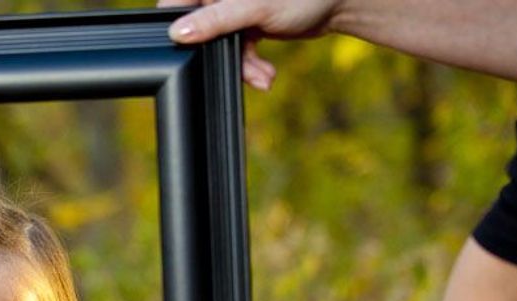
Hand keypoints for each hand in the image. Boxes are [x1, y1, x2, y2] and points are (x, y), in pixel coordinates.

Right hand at [156, 0, 343, 89]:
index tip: (189, 49)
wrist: (340, 3)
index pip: (177, 3)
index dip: (179, 28)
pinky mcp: (247, 24)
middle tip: (244, 70)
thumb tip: (177, 34)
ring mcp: (233, 8)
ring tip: (263, 77)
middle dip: (221, 56)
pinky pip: (236, 50)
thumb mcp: (254, 9)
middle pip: (200, 30)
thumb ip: (214, 21)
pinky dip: (250, 66)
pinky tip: (266, 75)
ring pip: (220, 44)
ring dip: (241, 66)